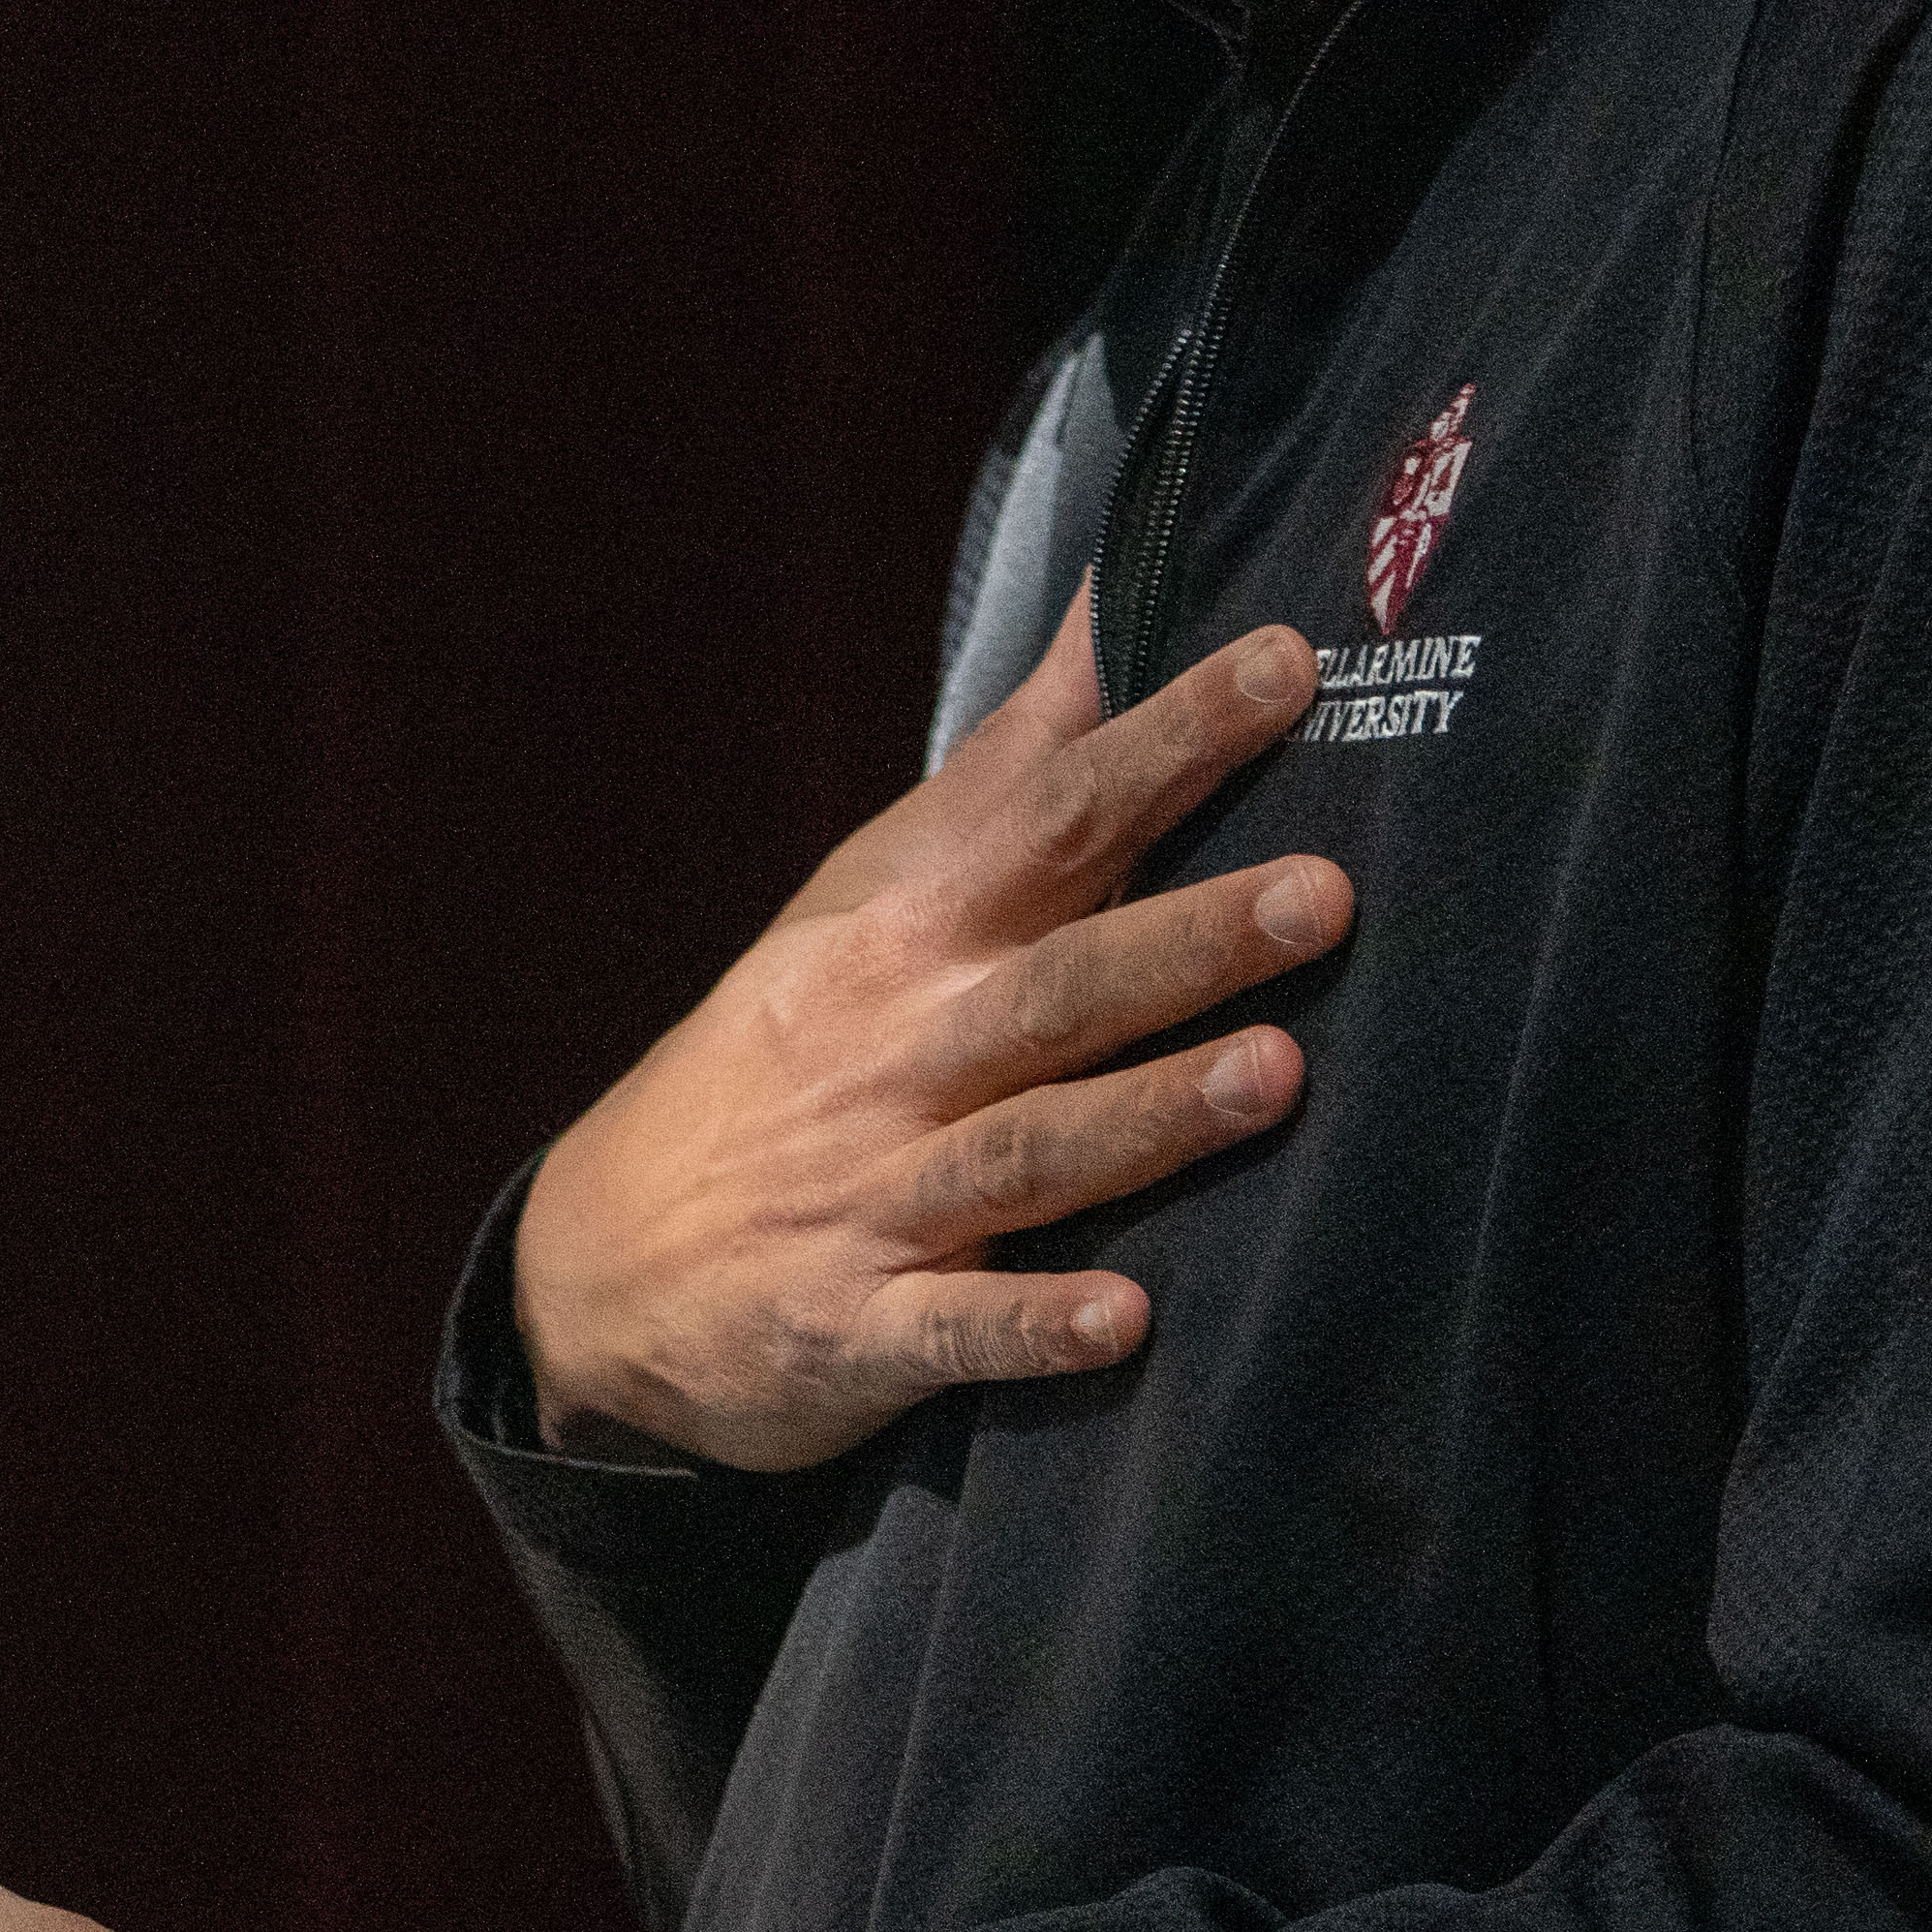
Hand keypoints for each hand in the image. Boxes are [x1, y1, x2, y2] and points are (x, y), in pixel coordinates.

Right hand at [507, 599, 1348, 1473]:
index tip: (1289, 664)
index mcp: (915, 937)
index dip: (1169, 740)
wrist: (604, 1261)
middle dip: (1189, 938)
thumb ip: (1012, 769)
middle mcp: (902, 1055)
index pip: (1055, 816)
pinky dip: (1032, 1326)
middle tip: (1328, 894)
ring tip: (1278, 1075)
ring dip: (1148, 1115)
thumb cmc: (791, 1048)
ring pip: (1031, 1150)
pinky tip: (1124, 1323)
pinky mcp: (858, 1330)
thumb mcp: (873, 894)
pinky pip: (954, 1329)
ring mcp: (877, 1195)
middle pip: (1063, 985)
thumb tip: (1114, 600)